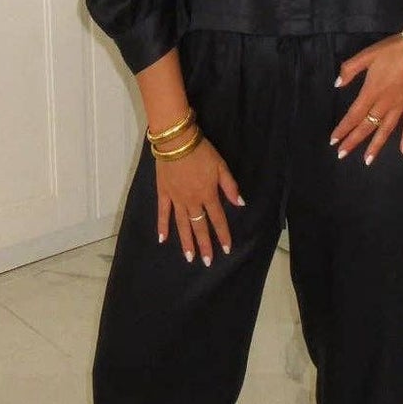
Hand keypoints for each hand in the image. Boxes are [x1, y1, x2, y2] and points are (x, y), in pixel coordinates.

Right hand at [156, 139, 243, 265]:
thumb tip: (240, 203)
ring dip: (186, 242)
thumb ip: (229, 186)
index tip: (226, 249)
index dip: (223, 235)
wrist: (176, 141)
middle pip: (199, 226)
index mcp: (208, 194)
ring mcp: (176, 199)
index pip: (217, 219)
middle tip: (207, 262)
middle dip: (204, 245)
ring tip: (189, 257)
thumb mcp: (221, 166)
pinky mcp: (163, 193)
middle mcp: (192, 201)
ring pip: (182, 224)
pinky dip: (162, 226)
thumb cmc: (201, 151)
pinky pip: (163, 213)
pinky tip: (162, 239)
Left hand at [331, 31, 402, 164]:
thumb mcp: (367, 54)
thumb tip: (337, 84)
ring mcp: (400, 105)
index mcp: (372, 91)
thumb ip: (350, 69)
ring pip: (386, 130)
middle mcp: (385, 102)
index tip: (334, 140)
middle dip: (353, 141)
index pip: (354, 115)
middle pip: (367, 126)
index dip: (343, 129)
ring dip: (376, 146)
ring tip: (367, 161)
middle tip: (341, 155)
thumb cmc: (393, 49)